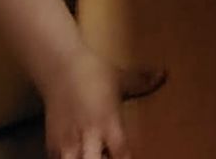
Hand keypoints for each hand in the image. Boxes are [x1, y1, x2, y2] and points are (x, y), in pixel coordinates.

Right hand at [43, 49, 163, 158]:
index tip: (132, 157)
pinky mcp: (51, 145)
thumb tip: (164, 74)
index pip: (121, 154)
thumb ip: (142, 82)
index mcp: (108, 122)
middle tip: (108, 156)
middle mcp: (88, 136)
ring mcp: (67, 143)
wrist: (60, 66)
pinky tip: (78, 155)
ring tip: (94, 155)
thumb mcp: (120, 77)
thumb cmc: (93, 71)